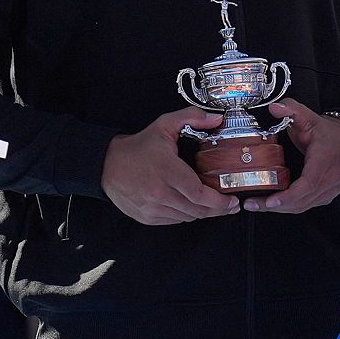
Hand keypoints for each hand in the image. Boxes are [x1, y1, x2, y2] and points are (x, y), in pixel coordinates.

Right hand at [102, 107, 239, 224]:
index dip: (220, 202)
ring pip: (187, 217)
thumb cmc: (137, 147)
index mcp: (167, 172)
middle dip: (218, 210)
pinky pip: (174, 221)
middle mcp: (159, 194)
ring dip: (202, 213)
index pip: (200, 195)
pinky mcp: (146, 217)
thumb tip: (217, 119)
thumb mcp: (165, 125)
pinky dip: (185, 215)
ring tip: (213, 205)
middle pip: (197, 210)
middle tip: (230, 205)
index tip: (233, 200)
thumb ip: (192, 117)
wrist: (107, 164)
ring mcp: (152, 208)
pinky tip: (191, 206)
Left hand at [243, 98, 339, 213]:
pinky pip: (306, 206)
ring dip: (279, 208)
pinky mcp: (326, 196)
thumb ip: (291, 110)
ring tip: (257, 205)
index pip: (309, 183)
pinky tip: (273, 204)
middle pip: (301, 200)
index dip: (289, 196)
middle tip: (252, 204)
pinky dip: (289, 207)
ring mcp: (329, 190)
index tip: (272, 200)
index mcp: (324, 160)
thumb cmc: (326, 132)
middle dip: (275, 205)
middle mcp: (330, 179)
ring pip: (303, 206)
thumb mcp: (309, 117)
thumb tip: (274, 108)